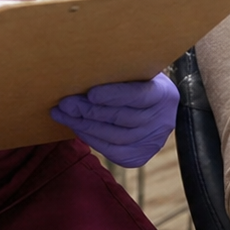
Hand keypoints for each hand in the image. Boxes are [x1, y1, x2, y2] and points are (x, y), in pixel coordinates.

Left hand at [50, 72, 179, 167]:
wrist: (156, 109)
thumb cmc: (139, 82)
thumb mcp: (137, 72)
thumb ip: (120, 73)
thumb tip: (86, 72)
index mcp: (164, 94)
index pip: (138, 95)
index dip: (114, 95)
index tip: (90, 93)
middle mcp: (162, 120)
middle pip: (122, 118)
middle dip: (90, 111)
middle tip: (66, 103)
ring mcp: (152, 142)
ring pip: (114, 137)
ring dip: (85, 126)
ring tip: (64, 114)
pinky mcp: (139, 157)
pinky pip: (111, 151)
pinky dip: (91, 139)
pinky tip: (76, 127)